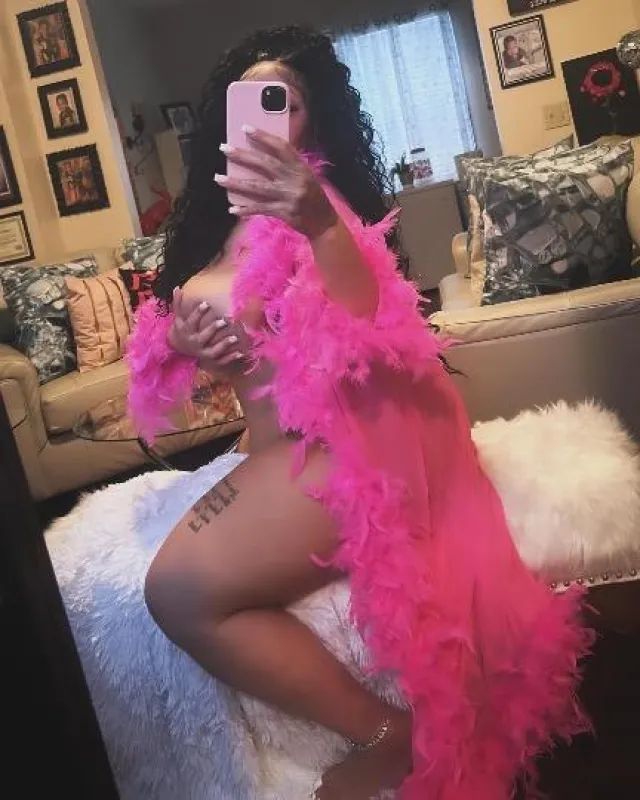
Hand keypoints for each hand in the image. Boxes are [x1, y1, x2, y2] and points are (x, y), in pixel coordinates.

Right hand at [169, 288, 246, 371]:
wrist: (178, 349)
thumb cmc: (182, 329)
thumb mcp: (178, 318)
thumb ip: (178, 303)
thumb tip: (177, 288)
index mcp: (186, 331)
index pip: (192, 321)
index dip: (198, 313)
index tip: (207, 303)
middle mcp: (194, 343)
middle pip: (203, 337)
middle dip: (213, 329)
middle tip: (223, 321)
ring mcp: (202, 353)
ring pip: (213, 351)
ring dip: (224, 345)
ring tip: (235, 338)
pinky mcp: (210, 360)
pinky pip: (221, 361)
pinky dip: (230, 358)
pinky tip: (241, 352)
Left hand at [215, 127, 337, 239]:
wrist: (324, 221)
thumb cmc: (312, 195)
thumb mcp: (305, 175)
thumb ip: (287, 165)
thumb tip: (261, 155)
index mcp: (300, 166)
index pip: (280, 146)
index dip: (263, 136)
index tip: (245, 128)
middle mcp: (294, 179)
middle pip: (265, 164)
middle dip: (242, 156)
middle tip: (224, 148)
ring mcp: (288, 196)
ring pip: (258, 188)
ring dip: (236, 183)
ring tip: (219, 178)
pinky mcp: (284, 212)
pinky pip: (260, 209)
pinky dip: (246, 210)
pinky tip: (232, 209)